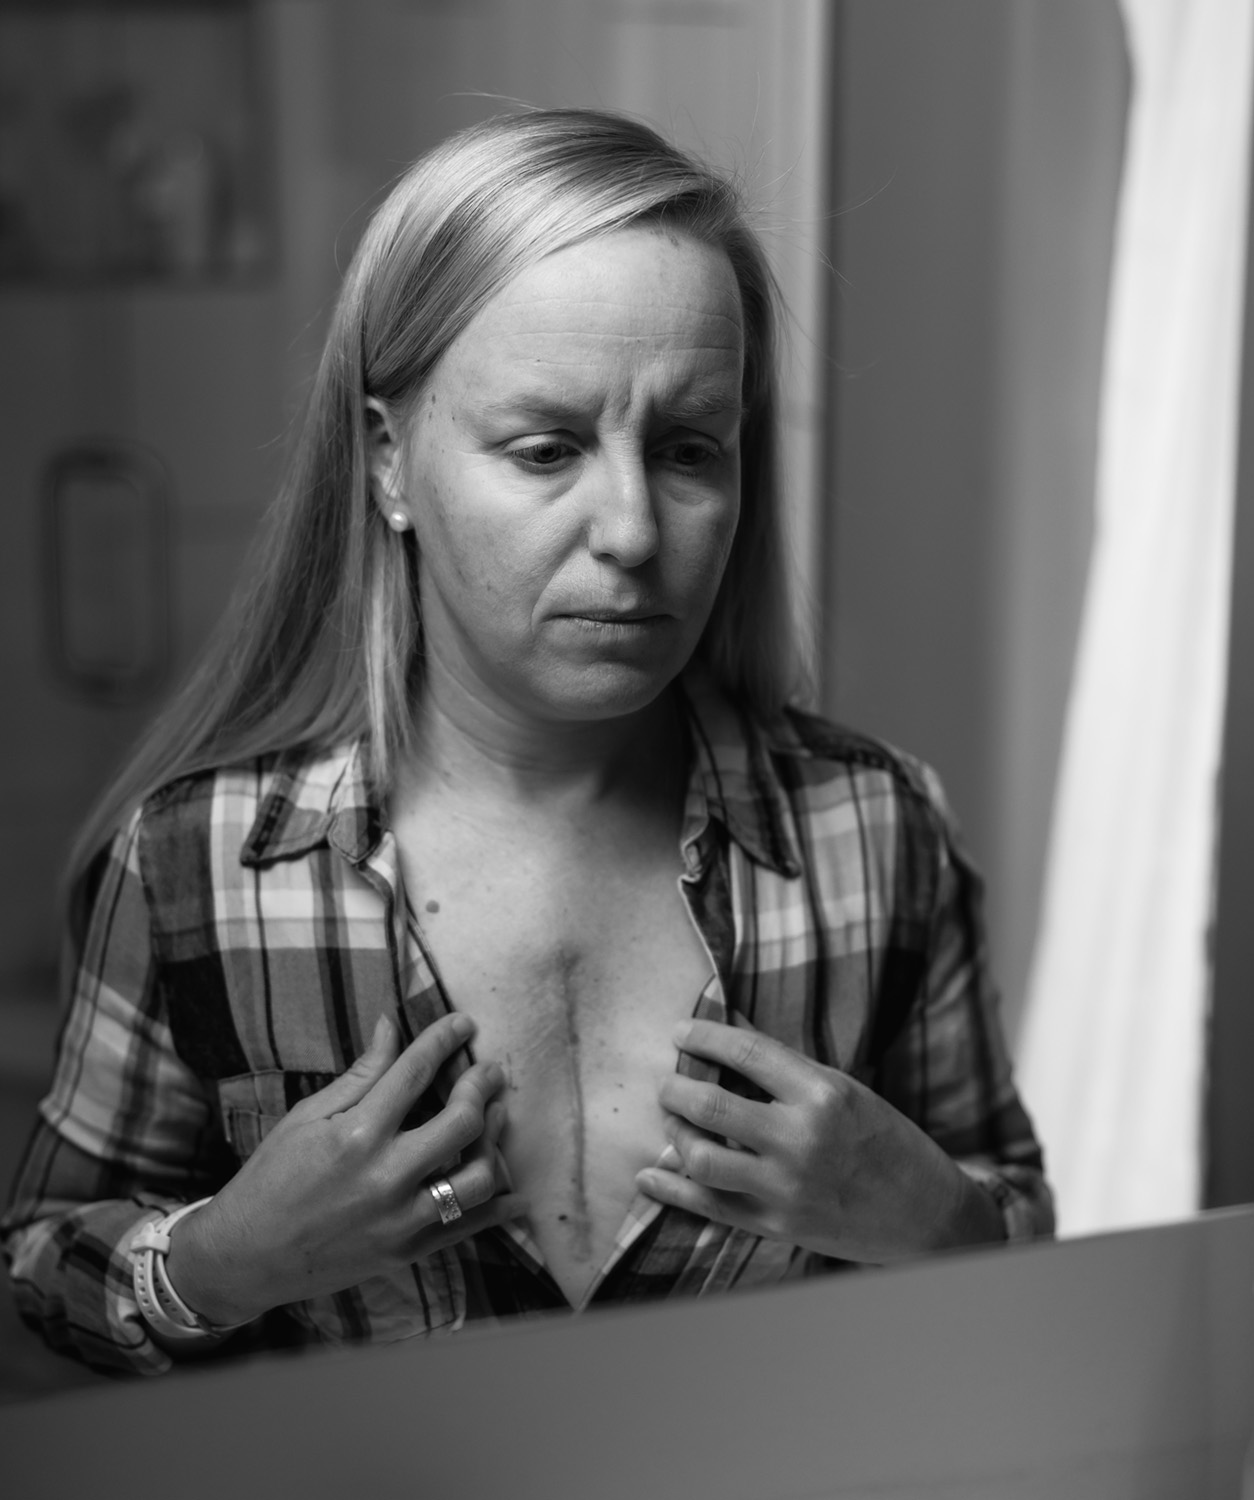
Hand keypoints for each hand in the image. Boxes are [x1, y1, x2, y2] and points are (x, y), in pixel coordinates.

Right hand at [166, 1012, 524, 1325]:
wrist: (245, 1257)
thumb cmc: (271, 1179)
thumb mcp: (307, 1117)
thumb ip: (360, 1074)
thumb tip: (391, 1025)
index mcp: (356, 1134)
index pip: (416, 1071)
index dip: (446, 1038)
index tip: (464, 1023)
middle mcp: (386, 1177)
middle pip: (462, 1122)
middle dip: (484, 1085)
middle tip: (490, 1070)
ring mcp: (401, 1219)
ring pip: (479, 1178)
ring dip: (495, 1142)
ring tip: (494, 1119)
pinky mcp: (408, 1252)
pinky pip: (470, 1228)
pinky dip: (499, 1208)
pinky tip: (515, 1189)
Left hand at [636, 1018, 1002, 1263]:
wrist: (927, 1216)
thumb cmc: (886, 1142)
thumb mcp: (846, 1090)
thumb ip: (785, 1067)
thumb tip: (728, 1031)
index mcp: (823, 1094)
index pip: (745, 1052)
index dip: (704, 1037)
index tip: (681, 1032)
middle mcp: (800, 1139)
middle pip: (709, 1105)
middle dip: (675, 1087)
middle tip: (670, 1081)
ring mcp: (785, 1187)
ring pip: (699, 1157)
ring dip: (675, 1134)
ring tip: (676, 1122)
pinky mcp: (776, 1226)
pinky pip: (708, 1206)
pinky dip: (670, 1188)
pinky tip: (650, 1174)